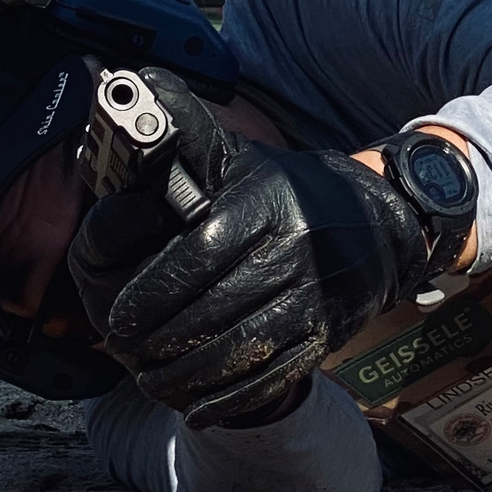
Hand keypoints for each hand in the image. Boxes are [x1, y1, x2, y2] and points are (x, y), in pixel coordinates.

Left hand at [68, 68, 431, 426]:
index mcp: (266, 205)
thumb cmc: (281, 190)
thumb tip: (134, 85)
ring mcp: (316, 298)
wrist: (375, 222)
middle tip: (123, 352)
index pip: (201, 253)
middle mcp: (297, 251)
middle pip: (216, 308)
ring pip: (241, 349)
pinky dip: (229, 398)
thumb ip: (183, 130)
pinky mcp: (327, 335)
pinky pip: (274, 376)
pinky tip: (193, 406)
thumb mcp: (235, 156)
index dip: (153, 291)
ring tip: (148, 379)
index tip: (116, 317)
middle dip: (160, 339)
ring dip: (186, 375)